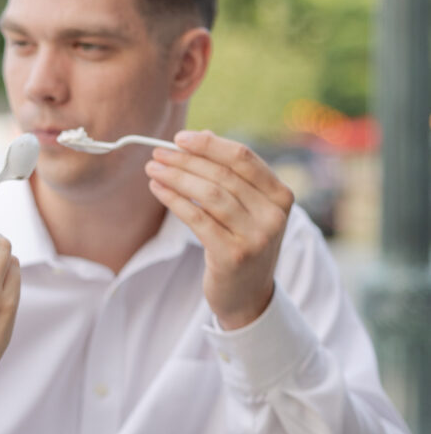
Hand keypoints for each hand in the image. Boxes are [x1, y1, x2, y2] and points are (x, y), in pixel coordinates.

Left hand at [145, 130, 293, 330]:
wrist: (249, 297)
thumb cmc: (243, 244)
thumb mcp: (248, 209)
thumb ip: (231, 174)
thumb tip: (201, 137)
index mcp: (281, 196)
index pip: (243, 158)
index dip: (209, 145)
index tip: (180, 138)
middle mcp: (274, 215)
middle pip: (223, 175)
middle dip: (186, 160)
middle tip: (158, 153)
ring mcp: (256, 237)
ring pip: (209, 194)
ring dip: (176, 177)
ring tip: (153, 169)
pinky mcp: (233, 255)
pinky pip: (198, 219)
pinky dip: (174, 200)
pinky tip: (158, 190)